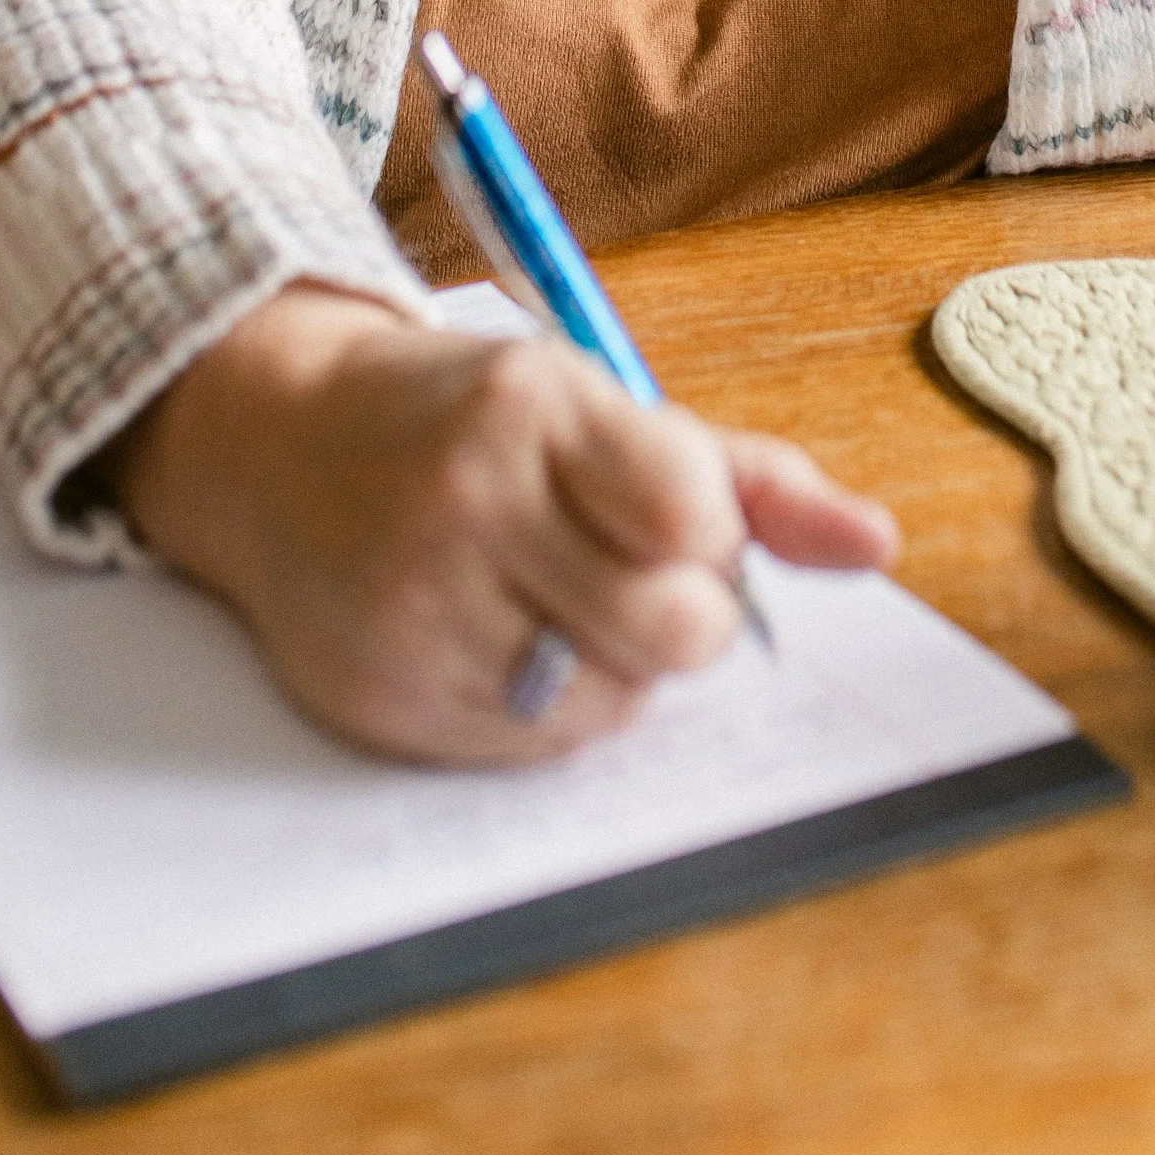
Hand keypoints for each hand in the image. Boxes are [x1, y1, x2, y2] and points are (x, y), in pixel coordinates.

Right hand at [112, 282, 899, 764]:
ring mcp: (416, 607)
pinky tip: (504, 637)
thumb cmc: (467, 419)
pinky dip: (549, 709)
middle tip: (628, 568)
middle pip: (673, 627)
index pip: (694, 513)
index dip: (712, 532)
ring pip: (612, 703)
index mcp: (530, 407)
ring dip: (616, 666)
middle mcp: (467, 505)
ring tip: (557, 596)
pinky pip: (533, 749)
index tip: (674, 513)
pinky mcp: (382, 695)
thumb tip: (879, 546)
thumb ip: (751, 479)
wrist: (274, 442)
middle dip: (684, 612)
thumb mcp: (600, 405)